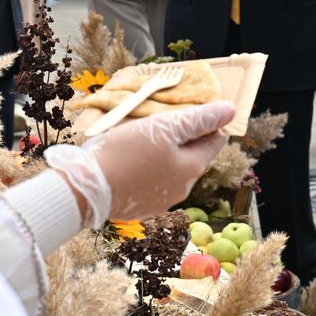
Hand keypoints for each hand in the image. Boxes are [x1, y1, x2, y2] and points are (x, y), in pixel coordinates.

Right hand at [86, 101, 234, 219]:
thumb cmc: (126, 153)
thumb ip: (199, 119)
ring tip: (142, 137)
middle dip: (183, 137)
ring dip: (164, 153)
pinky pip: (151, 182)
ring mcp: (160, 202)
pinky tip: (130, 159)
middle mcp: (182, 189)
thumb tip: (231, 110)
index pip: (214, 141)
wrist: (84, 190)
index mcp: (192, 168)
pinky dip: (146, 169)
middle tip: (163, 118)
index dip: (207, 122)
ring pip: (171, 169)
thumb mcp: (165, 128)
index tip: (193, 108)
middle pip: (192, 155)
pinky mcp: (140, 207)